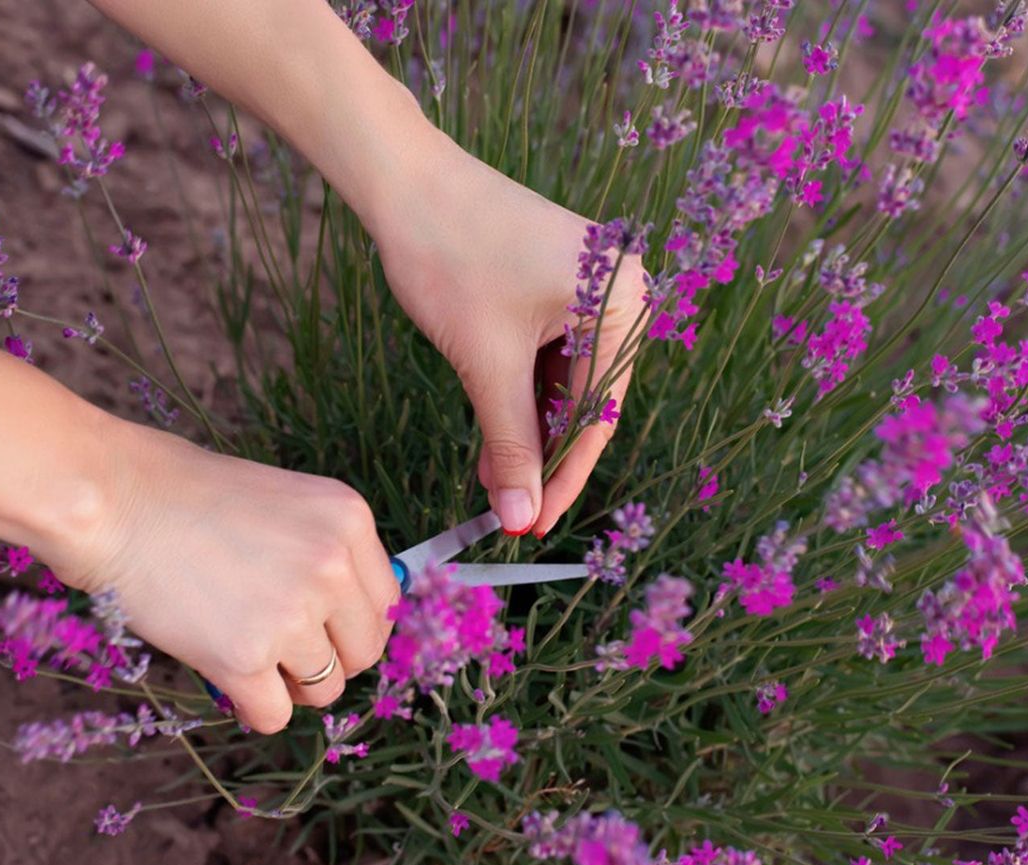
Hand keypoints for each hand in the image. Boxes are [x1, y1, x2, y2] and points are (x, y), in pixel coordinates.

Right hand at [48, 419, 399, 733]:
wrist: (116, 501)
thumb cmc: (192, 496)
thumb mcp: (289, 502)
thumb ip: (330, 552)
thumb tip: (356, 617)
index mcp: (350, 522)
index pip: (388, 602)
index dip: (354, 623)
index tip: (326, 628)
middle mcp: (333, 567)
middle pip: (365, 652)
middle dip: (330, 658)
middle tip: (285, 646)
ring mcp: (292, 614)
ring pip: (325, 689)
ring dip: (290, 683)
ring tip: (250, 651)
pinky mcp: (244, 656)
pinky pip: (275, 715)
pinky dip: (254, 708)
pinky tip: (229, 677)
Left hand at [369, 130, 647, 537]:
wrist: (404, 180)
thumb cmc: (449, 254)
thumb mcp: (486, 362)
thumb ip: (510, 444)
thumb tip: (521, 513)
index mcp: (622, 300)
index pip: (601, 413)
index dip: (566, 476)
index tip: (536, 522)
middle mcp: (620, 289)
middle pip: (588, 399)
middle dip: (544, 454)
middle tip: (511, 507)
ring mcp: (590, 283)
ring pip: (565, 380)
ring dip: (528, 427)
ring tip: (494, 476)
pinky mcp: (557, 282)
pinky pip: (550, 353)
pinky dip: (522, 392)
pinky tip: (495, 430)